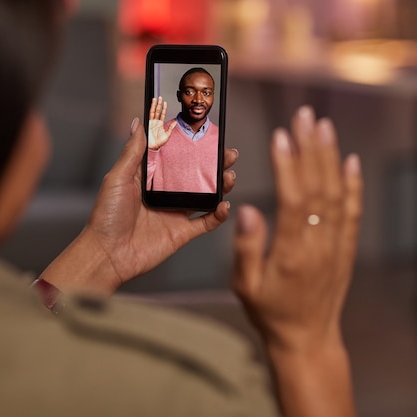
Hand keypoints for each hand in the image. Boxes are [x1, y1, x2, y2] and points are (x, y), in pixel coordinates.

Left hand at [39, 117, 237, 293]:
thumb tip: (139, 123)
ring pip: (205, 195)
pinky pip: (206, 222)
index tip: (206, 132)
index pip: (174, 156)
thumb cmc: (106, 217)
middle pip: (195, 174)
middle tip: (227, 152)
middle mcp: (164, 193)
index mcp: (149, 178)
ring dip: (220, 185)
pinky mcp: (181, 232)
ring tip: (229, 175)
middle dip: (213, 163)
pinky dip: (218, 214)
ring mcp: (174, 213)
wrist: (107, 254)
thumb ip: (132, 151)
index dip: (190, 145)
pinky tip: (224, 204)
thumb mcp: (118, 178)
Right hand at [148, 96, 176, 149]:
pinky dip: (151, 109)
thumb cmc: (158, 143)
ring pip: (153, 111)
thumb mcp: (167, 135)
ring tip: (155, 99)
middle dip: (159, 104)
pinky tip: (152, 105)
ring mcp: (151, 122)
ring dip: (154, 105)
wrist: (152, 147)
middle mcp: (155, 122)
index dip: (164, 108)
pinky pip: (150, 115)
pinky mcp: (148, 123)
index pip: (162, 114)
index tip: (165, 103)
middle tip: (160, 98)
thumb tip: (175, 122)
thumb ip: (171, 128)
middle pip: (157, 111)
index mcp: (160, 124)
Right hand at [232, 106, 361, 416]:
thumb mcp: (246, 286)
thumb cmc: (270, 312)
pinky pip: (353, 211)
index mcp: (292, 253)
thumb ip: (247, 247)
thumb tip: (246, 208)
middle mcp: (319, 244)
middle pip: (318, 187)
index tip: (281, 136)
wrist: (307, 338)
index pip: (293, 200)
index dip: (288, 166)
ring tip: (323, 125)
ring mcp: (336, 245)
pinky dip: (353, 184)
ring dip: (330, 157)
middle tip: (304, 115)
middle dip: (310, 148)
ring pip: (337, 194)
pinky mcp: (345, 247)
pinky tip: (349, 160)